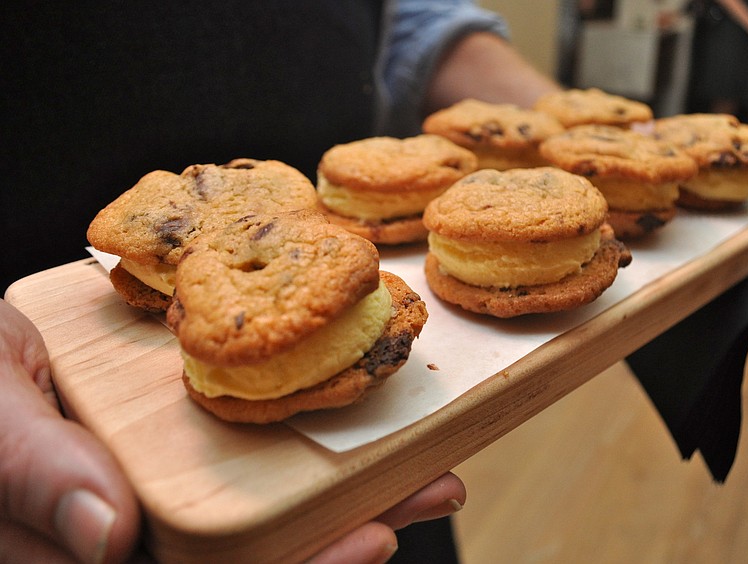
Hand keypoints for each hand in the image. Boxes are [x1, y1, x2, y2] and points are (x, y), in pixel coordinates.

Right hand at [0, 299, 465, 563]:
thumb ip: (24, 464)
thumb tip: (105, 534)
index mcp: (80, 546)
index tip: (372, 536)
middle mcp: (136, 534)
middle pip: (258, 556)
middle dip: (346, 533)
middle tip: (431, 489)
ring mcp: (162, 496)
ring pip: (266, 518)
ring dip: (347, 495)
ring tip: (425, 468)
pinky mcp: (179, 454)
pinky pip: (252, 465)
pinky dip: (310, 453)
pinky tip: (356, 430)